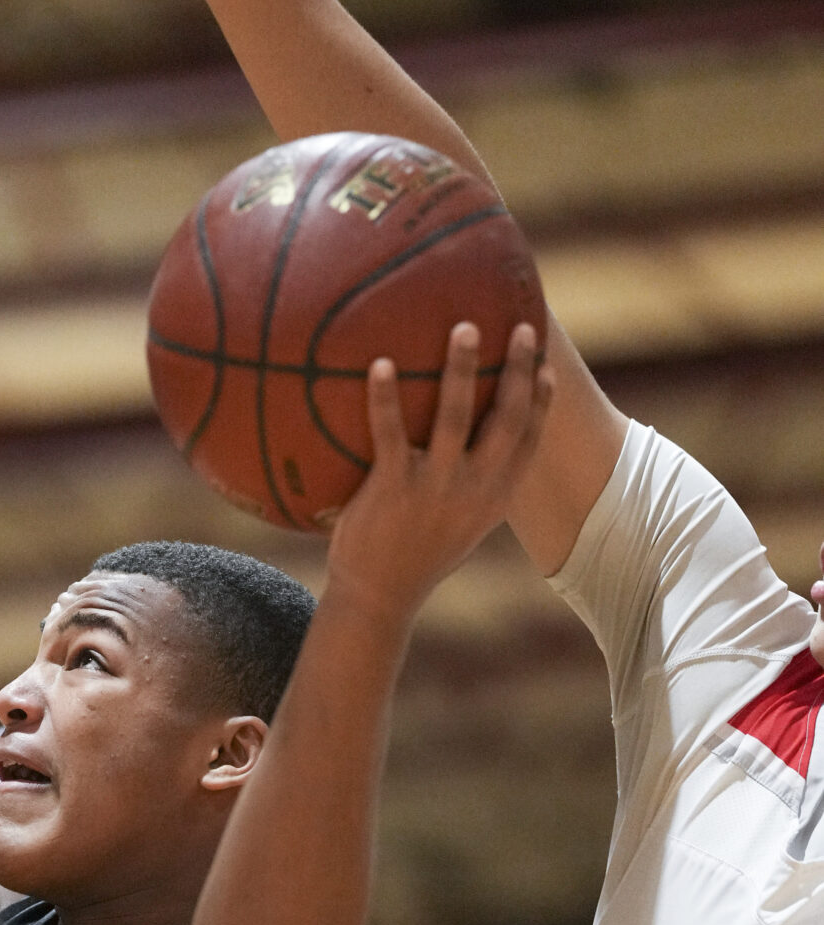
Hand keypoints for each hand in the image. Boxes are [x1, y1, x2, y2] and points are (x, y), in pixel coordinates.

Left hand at [326, 321, 552, 622]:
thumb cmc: (418, 551)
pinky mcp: (393, 488)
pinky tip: (380, 364)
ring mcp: (435, 487)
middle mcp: (474, 489)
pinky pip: (390, 434)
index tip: (545, 366)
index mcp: (494, 497)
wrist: (379, 596)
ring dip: (461, 369)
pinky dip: (385, 397)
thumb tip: (474, 440)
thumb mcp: (461, 522)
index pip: (529, 442)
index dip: (541, 402)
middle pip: (507, 419)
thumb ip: (476, 485)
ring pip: (454, 417)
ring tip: (464, 327)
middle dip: (517, 371)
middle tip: (522, 327)